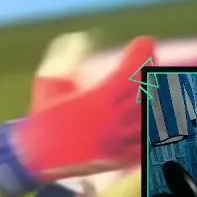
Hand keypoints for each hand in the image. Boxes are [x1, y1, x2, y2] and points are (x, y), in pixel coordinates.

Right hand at [16, 36, 156, 179]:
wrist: (36, 156)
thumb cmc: (42, 115)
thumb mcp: (48, 81)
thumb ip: (65, 57)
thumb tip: (82, 37)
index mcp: (96, 102)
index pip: (129, 74)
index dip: (141, 55)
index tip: (145, 40)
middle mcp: (111, 122)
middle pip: (146, 93)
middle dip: (153, 71)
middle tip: (152, 57)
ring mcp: (118, 142)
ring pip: (152, 118)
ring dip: (160, 97)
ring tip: (158, 81)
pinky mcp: (120, 158)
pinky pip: (148, 142)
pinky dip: (157, 125)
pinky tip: (159, 111)